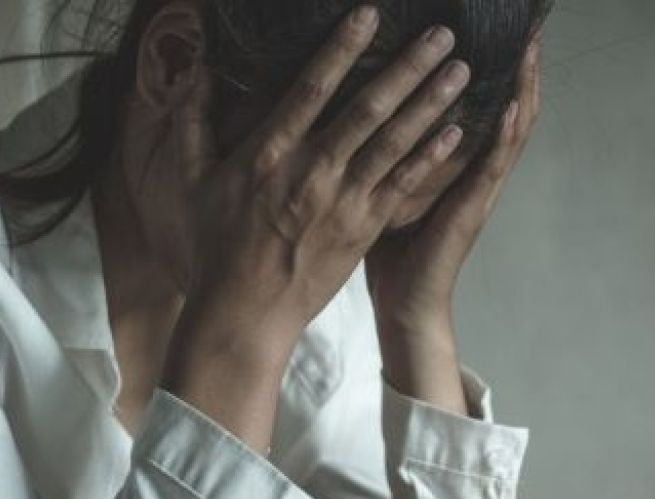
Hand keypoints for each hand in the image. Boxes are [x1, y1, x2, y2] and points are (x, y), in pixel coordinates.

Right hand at [161, 5, 472, 450]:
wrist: (244, 313)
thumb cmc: (216, 245)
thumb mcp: (192, 180)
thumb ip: (195, 121)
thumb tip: (196, 71)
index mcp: (268, 153)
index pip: (311, 88)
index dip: (342, 48)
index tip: (369, 14)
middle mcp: (312, 171)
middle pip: (368, 108)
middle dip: (408, 66)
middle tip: (442, 33)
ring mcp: (343, 202)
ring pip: (395, 142)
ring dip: (431, 103)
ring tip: (462, 69)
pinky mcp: (364, 229)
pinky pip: (403, 186)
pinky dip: (431, 157)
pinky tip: (458, 131)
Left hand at [365, 36, 542, 412]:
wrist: (401, 302)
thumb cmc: (388, 246)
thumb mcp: (385, 181)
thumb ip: (385, 145)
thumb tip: (352, 101)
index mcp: (455, 162)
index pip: (481, 103)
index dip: (494, 68)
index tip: (495, 30)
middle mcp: (474, 170)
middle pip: (506, 106)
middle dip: (517, 65)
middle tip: (526, 25)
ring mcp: (478, 190)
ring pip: (510, 129)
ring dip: (521, 88)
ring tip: (529, 49)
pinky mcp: (472, 210)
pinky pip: (492, 167)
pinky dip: (505, 136)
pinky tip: (512, 107)